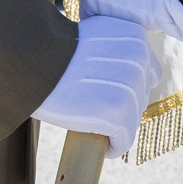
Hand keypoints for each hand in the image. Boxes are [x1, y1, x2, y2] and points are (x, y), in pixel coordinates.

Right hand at [30, 15, 160, 157]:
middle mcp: (140, 61)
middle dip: (121, 106)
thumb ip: (114, 50)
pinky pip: (123, 141)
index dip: (128, 86)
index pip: (148, 72)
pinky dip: (113, 147)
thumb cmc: (54, 50)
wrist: (33, 60)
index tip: (109, 92)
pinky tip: (102, 145)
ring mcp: (131, 88)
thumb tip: (118, 78)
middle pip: (140, 98)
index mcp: (135, 38)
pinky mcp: (118, 115)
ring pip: (132, 120)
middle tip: (94, 108)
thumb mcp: (94, 36)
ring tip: (92, 123)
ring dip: (116, 126)